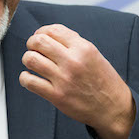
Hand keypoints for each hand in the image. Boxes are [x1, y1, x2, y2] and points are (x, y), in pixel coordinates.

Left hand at [19, 24, 134, 138]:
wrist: (113, 108)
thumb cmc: (103, 80)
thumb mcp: (94, 54)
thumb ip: (73, 43)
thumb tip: (50, 34)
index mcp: (83, 48)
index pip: (53, 30)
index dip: (42, 31)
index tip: (39, 37)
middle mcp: (73, 61)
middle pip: (38, 41)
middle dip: (32, 43)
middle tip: (33, 49)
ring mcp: (63, 79)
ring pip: (31, 59)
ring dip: (28, 59)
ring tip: (33, 63)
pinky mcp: (56, 96)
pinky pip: (29, 81)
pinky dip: (25, 78)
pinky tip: (31, 78)